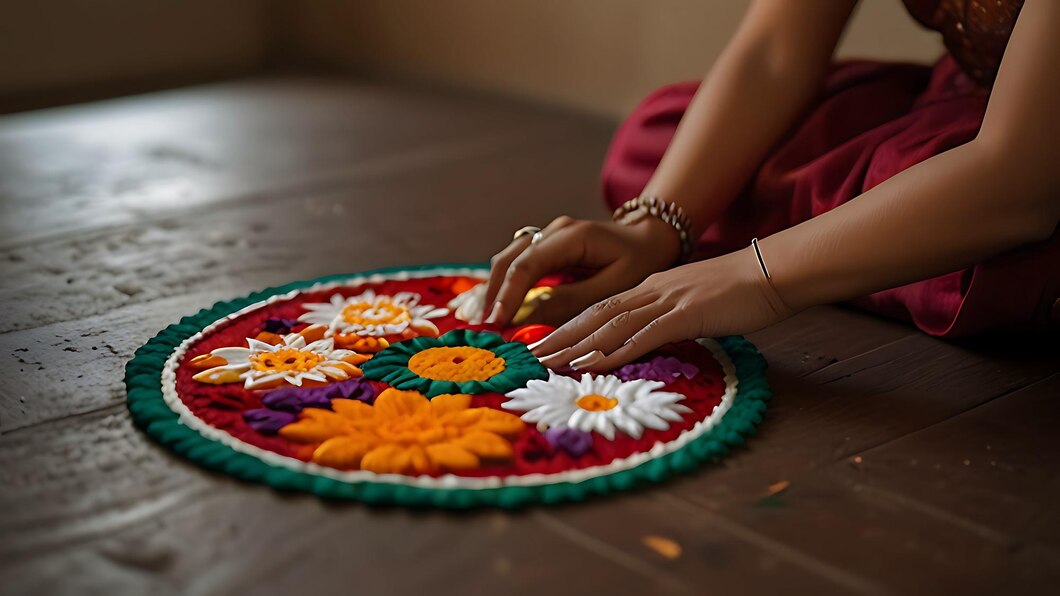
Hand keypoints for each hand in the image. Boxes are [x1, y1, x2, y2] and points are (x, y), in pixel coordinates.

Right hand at [482, 215, 680, 325]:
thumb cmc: (640, 262)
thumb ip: (572, 302)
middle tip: (483, 329)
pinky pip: (516, 266)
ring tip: (484, 323)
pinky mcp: (545, 249)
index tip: (497, 323)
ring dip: (494, 291)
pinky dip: (504, 288)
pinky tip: (496, 311)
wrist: (650, 239)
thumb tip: (529, 319)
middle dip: (493, 294)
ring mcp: (546, 237)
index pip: (528, 264)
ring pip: (507, 262)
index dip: (509, 295)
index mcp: (572, 236)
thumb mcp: (613, 287)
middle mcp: (553, 231)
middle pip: (509, 260)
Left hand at [529, 246, 792, 370]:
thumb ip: (672, 316)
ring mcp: (667, 302)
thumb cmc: (743, 290)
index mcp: (653, 288)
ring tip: (551, 362)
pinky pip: (644, 335)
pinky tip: (596, 363)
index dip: (572, 326)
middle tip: (532, 354)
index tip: (548, 342)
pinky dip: (617, 350)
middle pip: (596, 315)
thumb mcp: (698, 302)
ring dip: (578, 345)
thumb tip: (655, 336)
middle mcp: (652, 292)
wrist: (773, 270)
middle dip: (562, 336)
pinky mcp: (686, 315)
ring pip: (612, 325)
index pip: (603, 309)